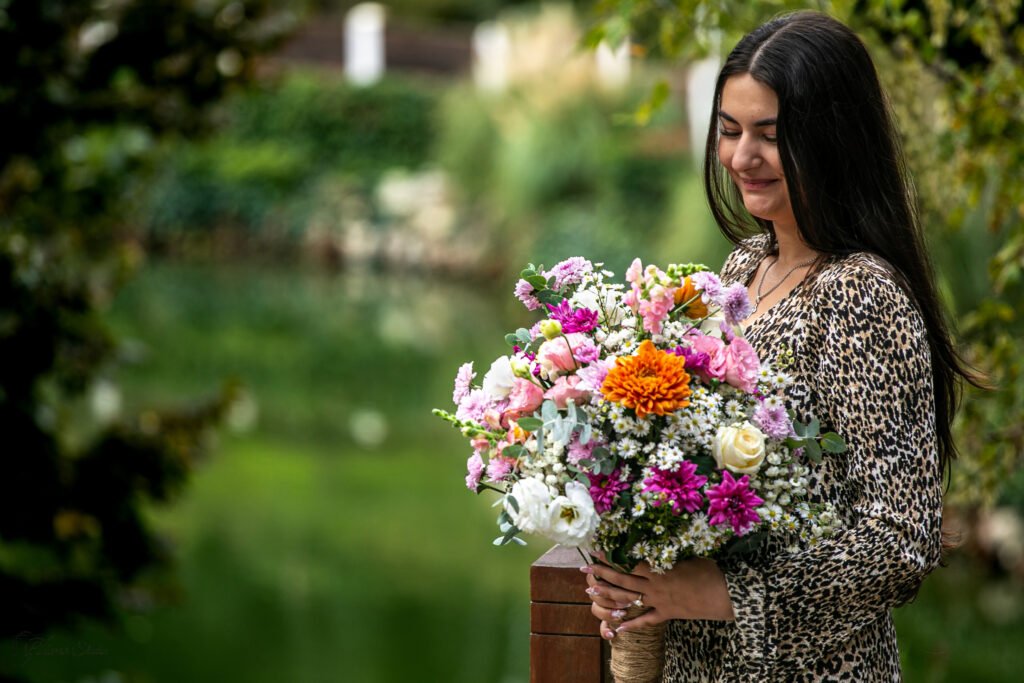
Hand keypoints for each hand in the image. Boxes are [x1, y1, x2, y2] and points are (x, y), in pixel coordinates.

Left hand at [582, 556, 734, 639]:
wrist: (724, 595)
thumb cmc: (709, 569)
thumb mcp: (687, 553)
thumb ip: (668, 548)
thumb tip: (656, 533)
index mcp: (659, 568)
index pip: (628, 561)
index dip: (612, 556)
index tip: (597, 550)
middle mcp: (654, 586)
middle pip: (623, 579)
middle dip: (602, 574)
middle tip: (585, 570)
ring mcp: (659, 601)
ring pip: (629, 599)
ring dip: (609, 596)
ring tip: (591, 593)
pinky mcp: (667, 613)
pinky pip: (646, 620)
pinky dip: (632, 624)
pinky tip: (617, 627)